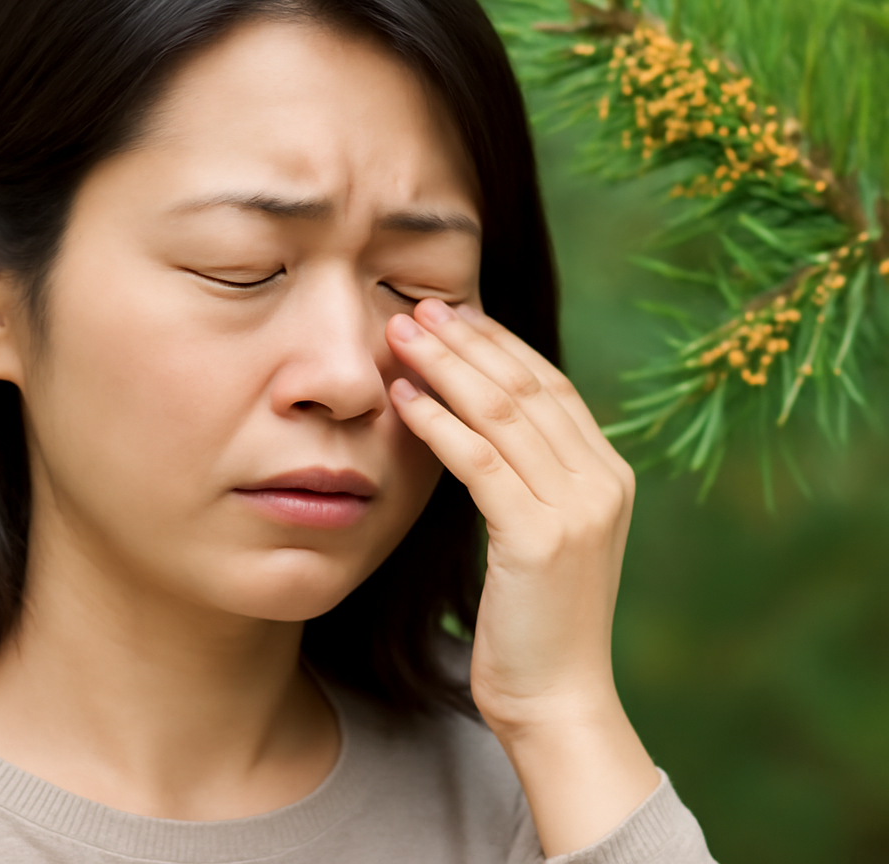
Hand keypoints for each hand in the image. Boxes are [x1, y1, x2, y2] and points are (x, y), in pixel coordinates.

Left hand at [387, 298, 657, 855]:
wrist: (558, 702)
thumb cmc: (538, 622)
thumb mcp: (546, 535)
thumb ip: (531, 478)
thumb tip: (479, 422)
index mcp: (608, 475)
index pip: (551, 385)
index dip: (499, 344)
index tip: (453, 314)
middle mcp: (602, 481)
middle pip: (527, 387)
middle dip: (468, 341)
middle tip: (418, 308)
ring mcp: (577, 509)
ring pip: (502, 413)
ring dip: (446, 367)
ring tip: (402, 335)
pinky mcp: (540, 538)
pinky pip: (480, 462)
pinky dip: (438, 424)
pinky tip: (403, 399)